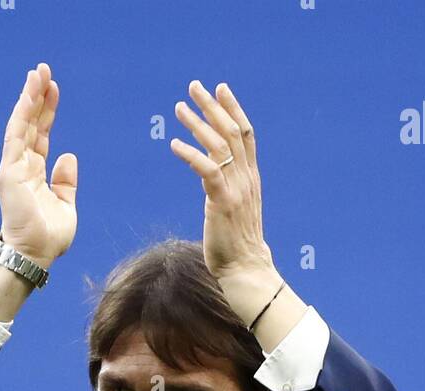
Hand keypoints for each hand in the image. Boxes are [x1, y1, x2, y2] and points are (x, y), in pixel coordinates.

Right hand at [0, 63, 77, 267]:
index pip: (40, 136)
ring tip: (37, 73)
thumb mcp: (66, 206)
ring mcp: (14, 167)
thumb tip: (68, 157)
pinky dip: (23, 114)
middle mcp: (22, 167)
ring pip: (21, 124)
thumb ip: (66, 182)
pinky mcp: (9, 171)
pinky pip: (16, 135)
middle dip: (36, 97)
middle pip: (30, 124)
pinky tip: (30, 95)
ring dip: (29, 98)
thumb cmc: (49, 238)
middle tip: (43, 70)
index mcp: (35, 174)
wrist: (36, 255)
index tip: (53, 90)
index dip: (47, 112)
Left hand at [170, 80, 273, 281]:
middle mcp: (246, 179)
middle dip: (213, 106)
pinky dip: (190, 154)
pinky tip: (174, 145)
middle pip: (231, 132)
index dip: (233, 109)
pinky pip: (206, 169)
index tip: (221, 89)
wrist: (246, 269)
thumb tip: (213, 180)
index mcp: (251, 178)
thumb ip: (227, 190)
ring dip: (197, 124)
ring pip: (219, 145)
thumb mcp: (235, 210)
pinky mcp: (222, 202)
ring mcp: (236, 189)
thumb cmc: (236, 246)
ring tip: (178, 109)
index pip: (246, 135)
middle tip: (194, 87)